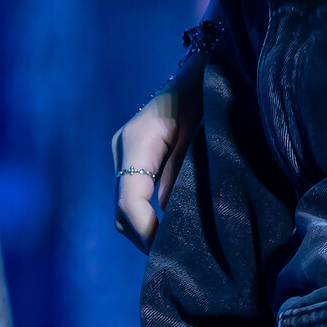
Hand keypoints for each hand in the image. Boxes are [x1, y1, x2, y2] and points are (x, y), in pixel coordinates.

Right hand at [112, 57, 203, 251]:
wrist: (200, 70)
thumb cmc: (204, 94)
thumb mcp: (199, 131)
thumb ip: (181, 170)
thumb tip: (168, 211)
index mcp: (137, 141)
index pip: (129, 199)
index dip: (144, 229)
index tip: (164, 247)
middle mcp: (123, 148)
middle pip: (122, 209)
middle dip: (143, 236)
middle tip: (171, 257)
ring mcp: (125, 152)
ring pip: (125, 205)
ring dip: (144, 228)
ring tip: (171, 247)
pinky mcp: (134, 157)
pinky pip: (133, 193)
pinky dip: (146, 213)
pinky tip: (167, 226)